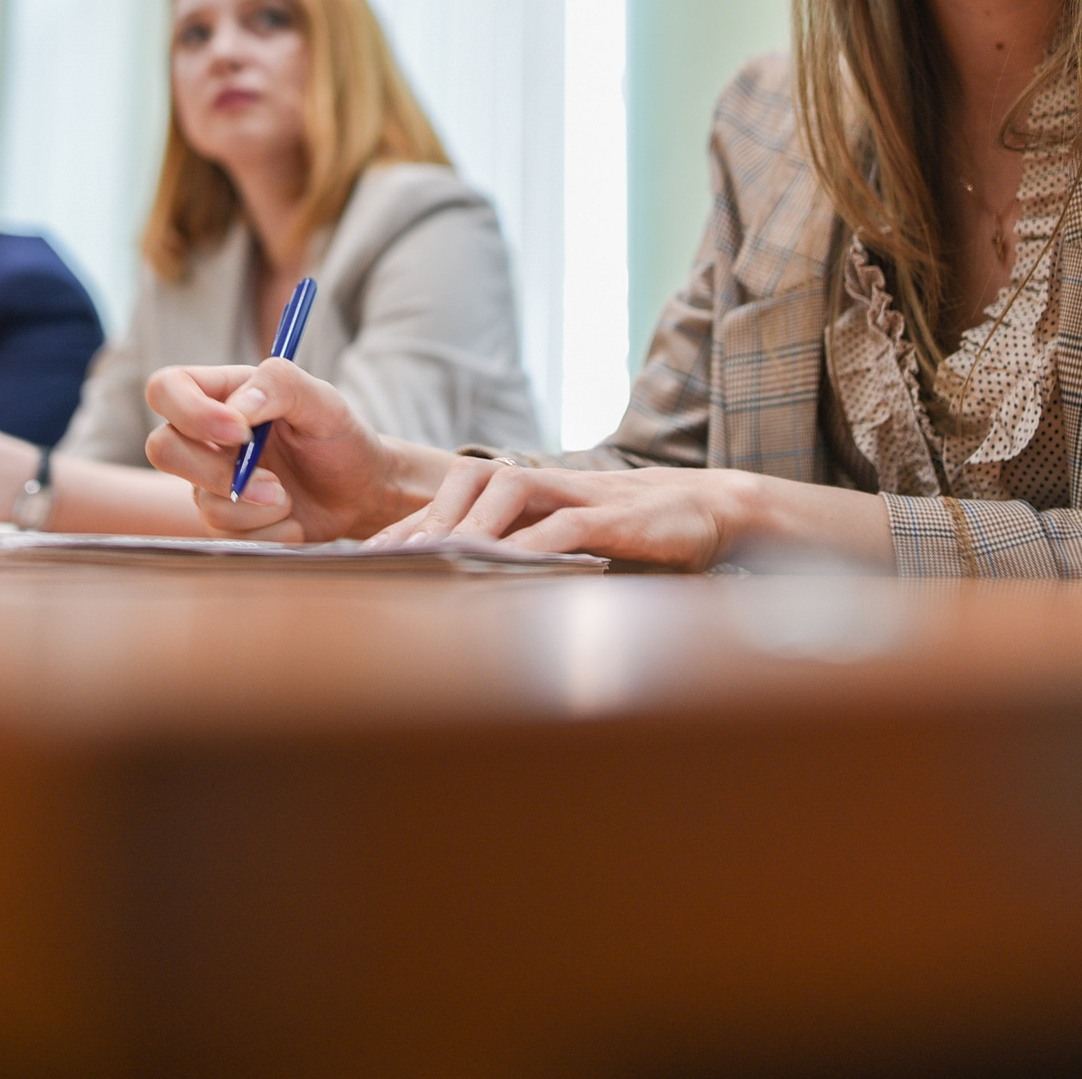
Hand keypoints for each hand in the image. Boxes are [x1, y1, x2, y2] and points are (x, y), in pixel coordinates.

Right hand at [142, 359, 421, 542]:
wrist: (360, 493)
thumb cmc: (340, 439)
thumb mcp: (324, 402)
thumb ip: (282, 385)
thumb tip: (239, 406)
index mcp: (223, 393)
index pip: (166, 389)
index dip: (190, 412)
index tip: (240, 432)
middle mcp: (207, 437)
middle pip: (162, 449)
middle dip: (217, 473)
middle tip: (272, 483)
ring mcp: (210, 480)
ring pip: (200, 501)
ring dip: (255, 510)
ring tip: (290, 500)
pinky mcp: (224, 520)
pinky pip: (224, 536)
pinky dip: (266, 533)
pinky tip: (292, 522)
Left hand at [369, 463, 748, 570]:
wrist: (713, 510)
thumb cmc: (639, 537)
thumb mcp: (573, 548)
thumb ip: (528, 559)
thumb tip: (470, 597)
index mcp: (531, 493)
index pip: (457, 499)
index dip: (412, 525)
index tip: (368, 556)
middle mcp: (547, 485)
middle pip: (469, 483)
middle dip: (424, 520)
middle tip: (385, 559)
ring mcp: (580, 494)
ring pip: (510, 491)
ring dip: (470, 524)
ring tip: (435, 558)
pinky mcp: (613, 514)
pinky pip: (563, 522)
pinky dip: (531, 544)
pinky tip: (503, 567)